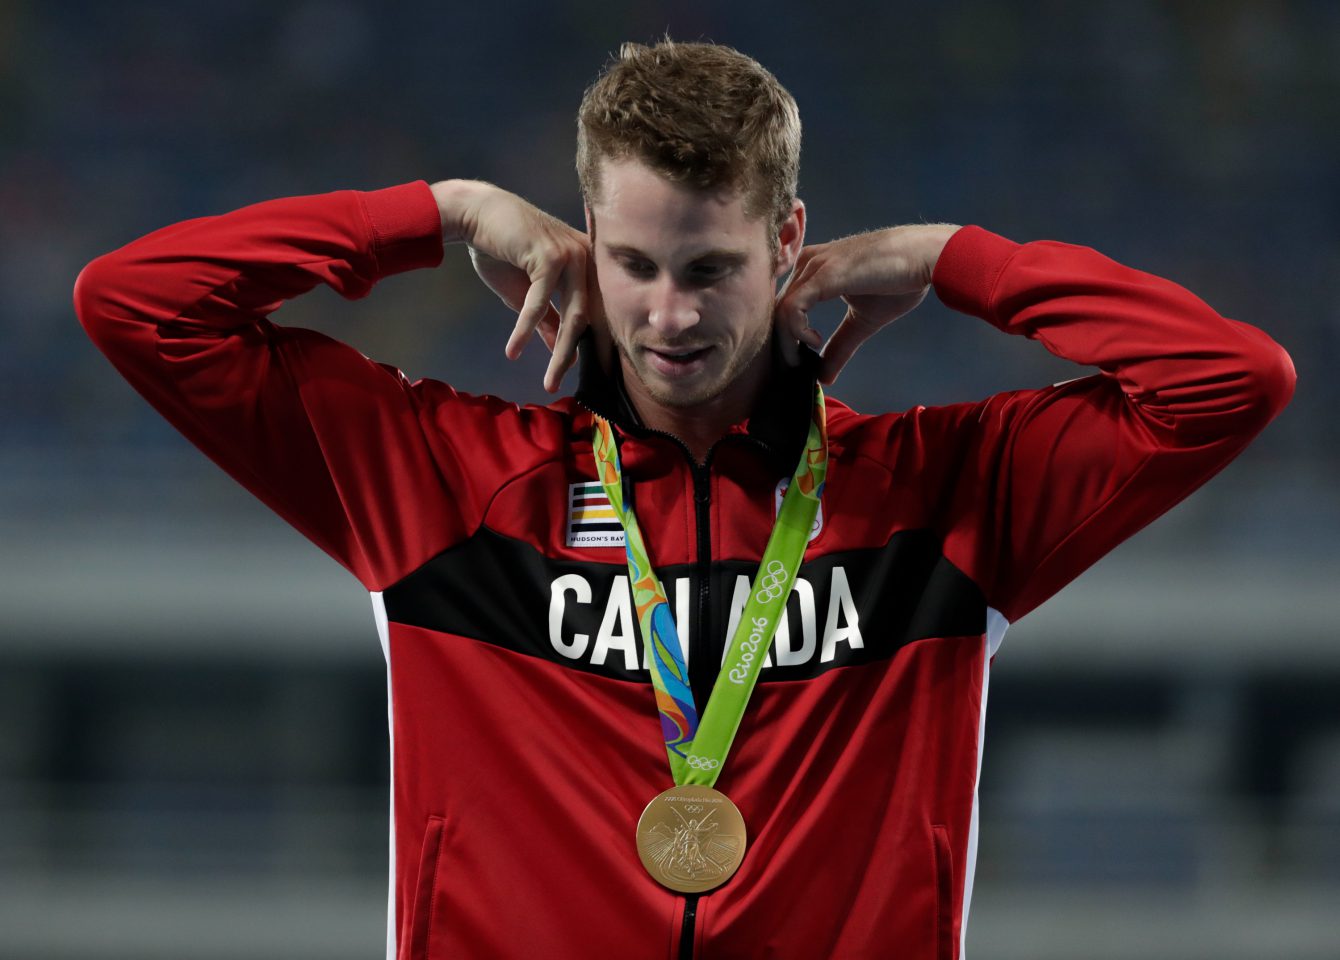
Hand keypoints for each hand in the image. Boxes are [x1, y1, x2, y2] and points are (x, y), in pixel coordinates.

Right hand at [431, 180, 590, 392]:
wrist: (475, 214)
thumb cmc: (502, 250)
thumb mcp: (527, 293)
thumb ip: (549, 320)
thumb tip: (561, 352)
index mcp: (588, 264)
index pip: (601, 312)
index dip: (599, 347)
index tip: (596, 378)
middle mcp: (587, 257)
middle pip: (590, 319)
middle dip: (579, 358)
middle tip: (567, 388)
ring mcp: (572, 254)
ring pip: (573, 316)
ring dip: (559, 354)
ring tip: (549, 382)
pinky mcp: (549, 256)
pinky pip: (540, 304)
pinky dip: (524, 330)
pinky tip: (512, 351)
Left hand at [776, 223, 958, 384]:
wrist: (925, 257)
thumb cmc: (900, 281)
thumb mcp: (863, 321)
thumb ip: (840, 346)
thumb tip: (823, 377)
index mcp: (815, 268)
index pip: (784, 305)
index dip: (784, 337)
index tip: (797, 361)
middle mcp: (808, 262)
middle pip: (776, 309)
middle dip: (781, 344)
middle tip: (794, 368)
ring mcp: (814, 266)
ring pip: (779, 311)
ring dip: (786, 343)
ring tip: (802, 360)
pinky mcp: (823, 275)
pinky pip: (791, 308)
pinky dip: (796, 332)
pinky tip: (815, 342)